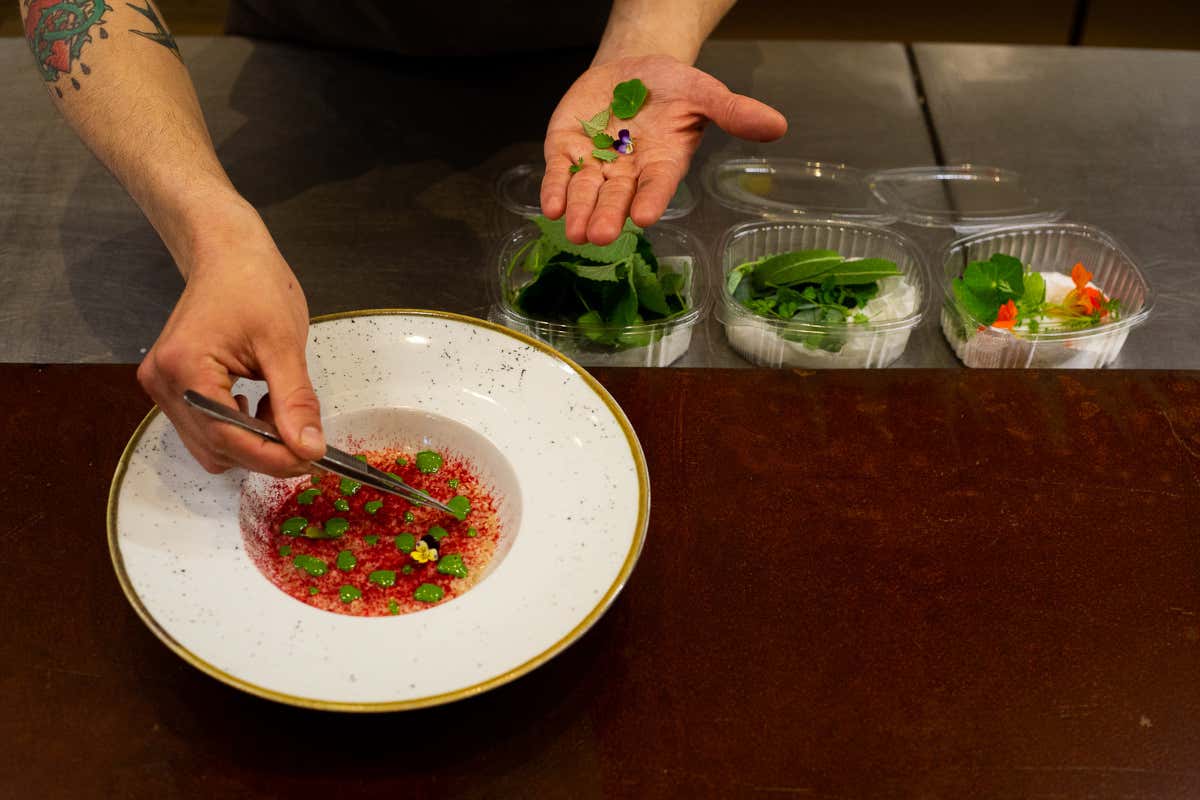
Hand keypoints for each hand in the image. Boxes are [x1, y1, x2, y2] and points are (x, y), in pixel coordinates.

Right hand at [137, 207, 324, 476]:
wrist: (227, 253)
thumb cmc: (253, 284)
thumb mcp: (283, 344)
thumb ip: (295, 401)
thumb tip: (309, 448)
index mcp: (184, 367)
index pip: (227, 436)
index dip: (272, 456)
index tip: (312, 460)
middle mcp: (163, 383)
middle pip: (216, 448)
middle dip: (265, 453)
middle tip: (309, 443)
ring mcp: (163, 387)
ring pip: (211, 445)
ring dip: (253, 443)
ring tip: (283, 411)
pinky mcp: (174, 388)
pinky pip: (207, 429)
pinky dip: (240, 430)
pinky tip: (263, 405)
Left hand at [540, 54, 786, 244]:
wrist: (634, 69)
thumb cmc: (673, 89)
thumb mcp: (705, 93)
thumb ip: (735, 112)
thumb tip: (779, 124)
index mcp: (663, 164)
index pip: (658, 186)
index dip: (652, 200)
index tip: (645, 216)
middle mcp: (628, 173)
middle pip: (617, 198)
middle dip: (608, 216)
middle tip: (601, 235)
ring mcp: (596, 164)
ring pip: (586, 192)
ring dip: (579, 211)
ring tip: (575, 232)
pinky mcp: (566, 151)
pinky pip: (559, 174)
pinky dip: (554, 190)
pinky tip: (551, 206)